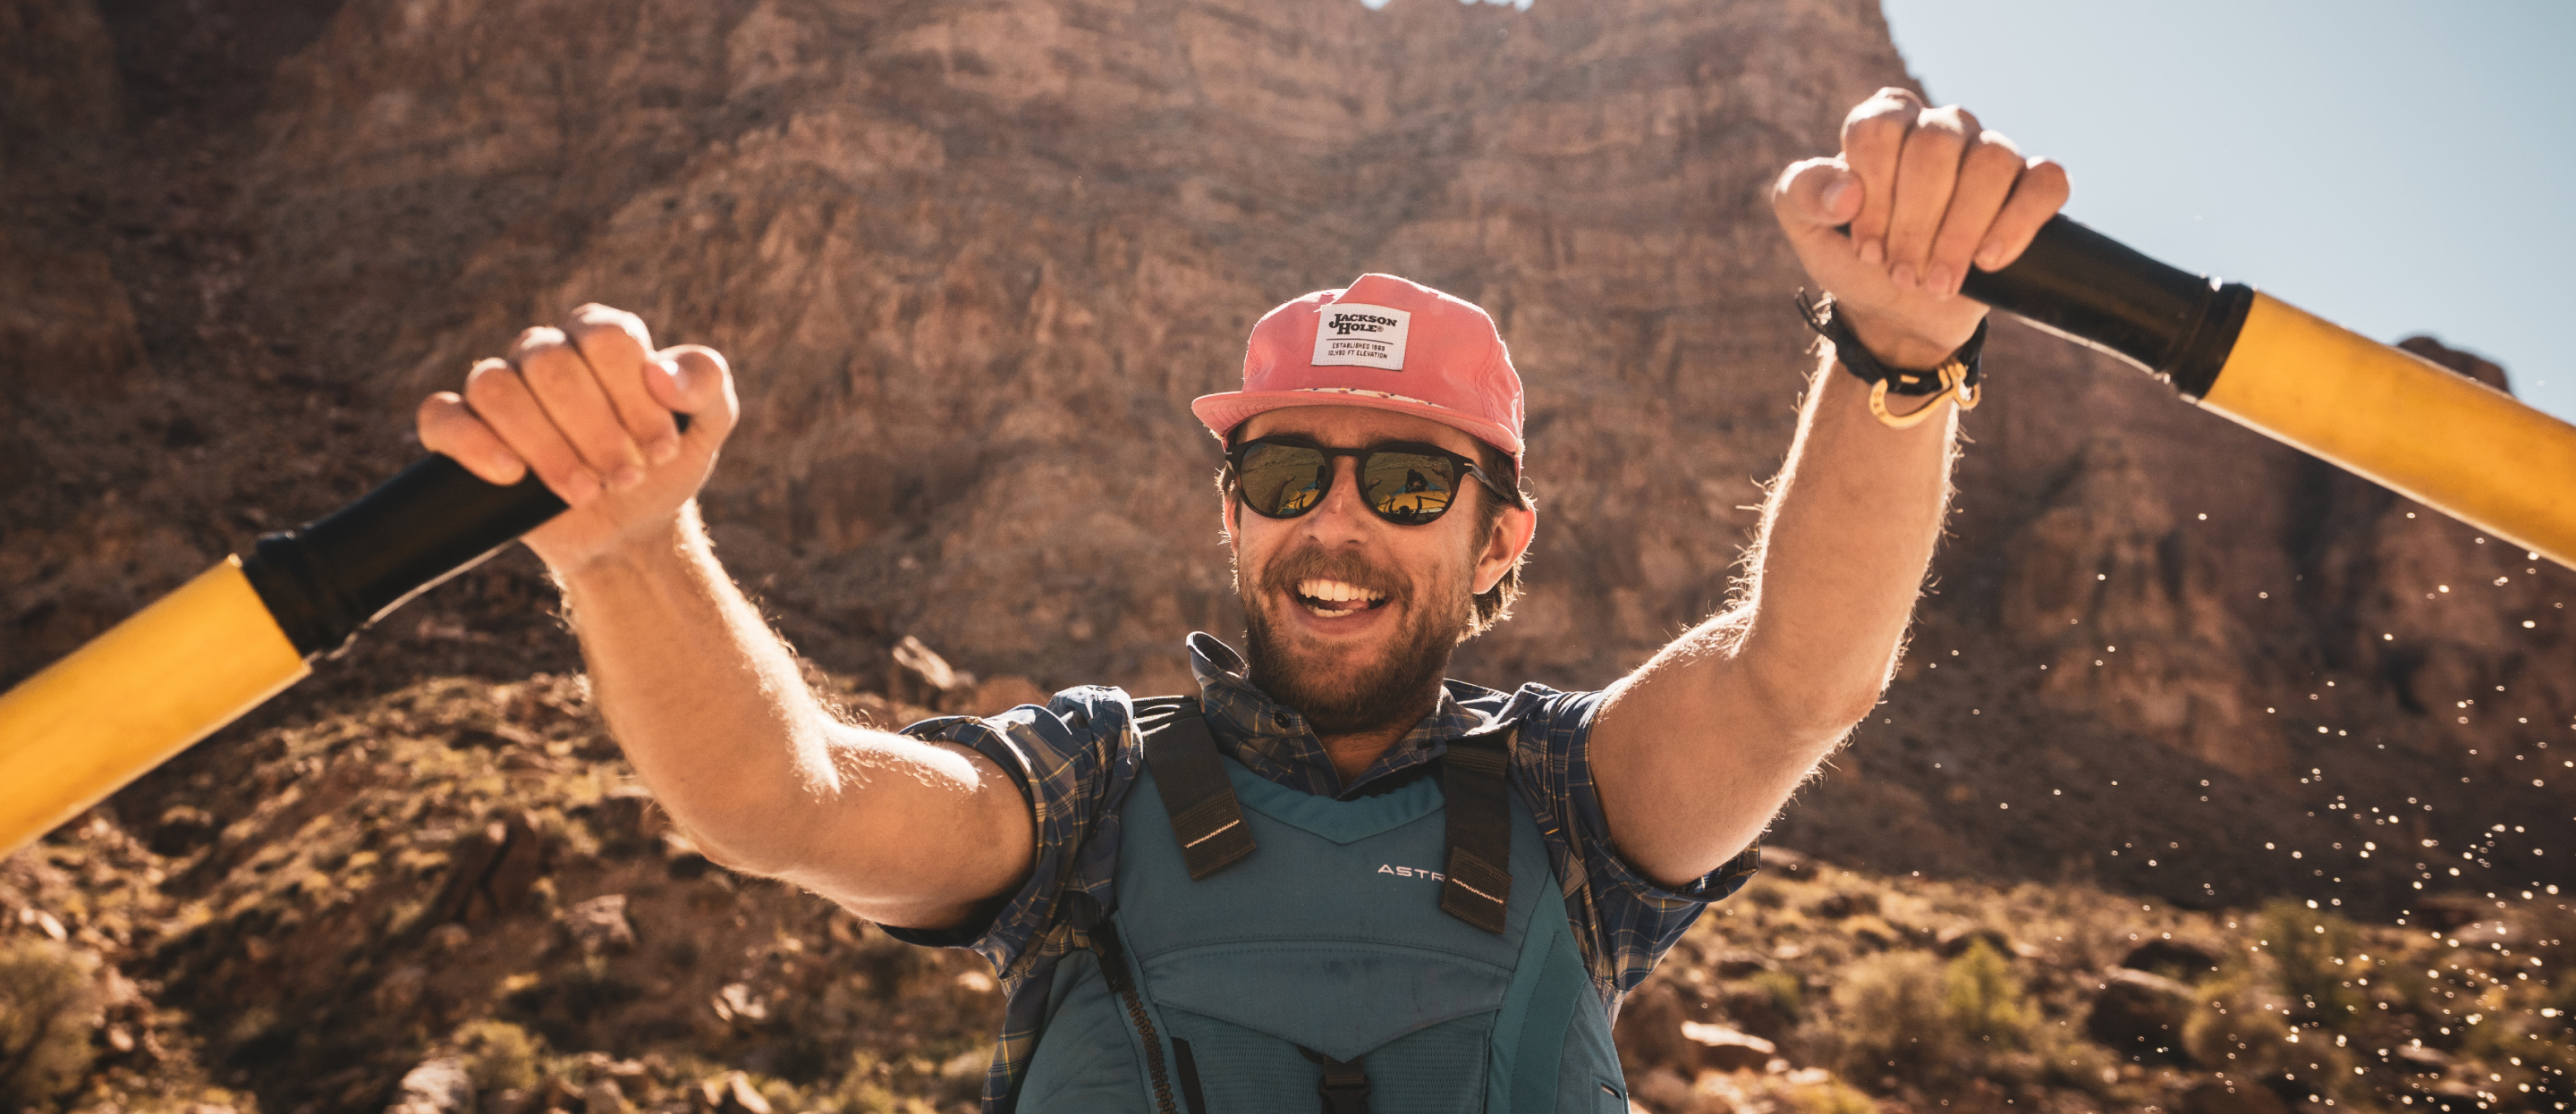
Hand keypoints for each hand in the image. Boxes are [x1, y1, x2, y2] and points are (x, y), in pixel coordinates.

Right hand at [416, 304, 739, 573]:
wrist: (629, 531)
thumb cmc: (661, 466)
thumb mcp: (707, 425)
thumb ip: (705, 384)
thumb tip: (661, 373)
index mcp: (600, 337)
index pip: (605, 336)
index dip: (634, 396)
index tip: (661, 450)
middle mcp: (545, 352)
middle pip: (550, 363)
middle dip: (595, 431)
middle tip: (625, 478)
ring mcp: (500, 390)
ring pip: (494, 386)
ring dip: (544, 445)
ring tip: (585, 491)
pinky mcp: (465, 433)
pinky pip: (440, 417)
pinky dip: (471, 442)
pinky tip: (511, 474)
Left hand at [1771, 88, 2069, 368]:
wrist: (1899, 312)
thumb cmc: (1855, 258)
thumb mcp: (1807, 230)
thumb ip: (1802, 195)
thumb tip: (1845, 191)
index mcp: (1886, 123)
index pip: (1878, 130)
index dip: (1873, 195)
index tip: (1867, 249)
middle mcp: (1941, 126)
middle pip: (1936, 147)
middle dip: (1916, 222)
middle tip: (1902, 273)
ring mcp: (1990, 153)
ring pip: (1992, 162)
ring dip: (1961, 232)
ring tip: (1938, 281)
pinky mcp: (2029, 188)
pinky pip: (2046, 181)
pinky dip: (2019, 222)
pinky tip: (1989, 260)